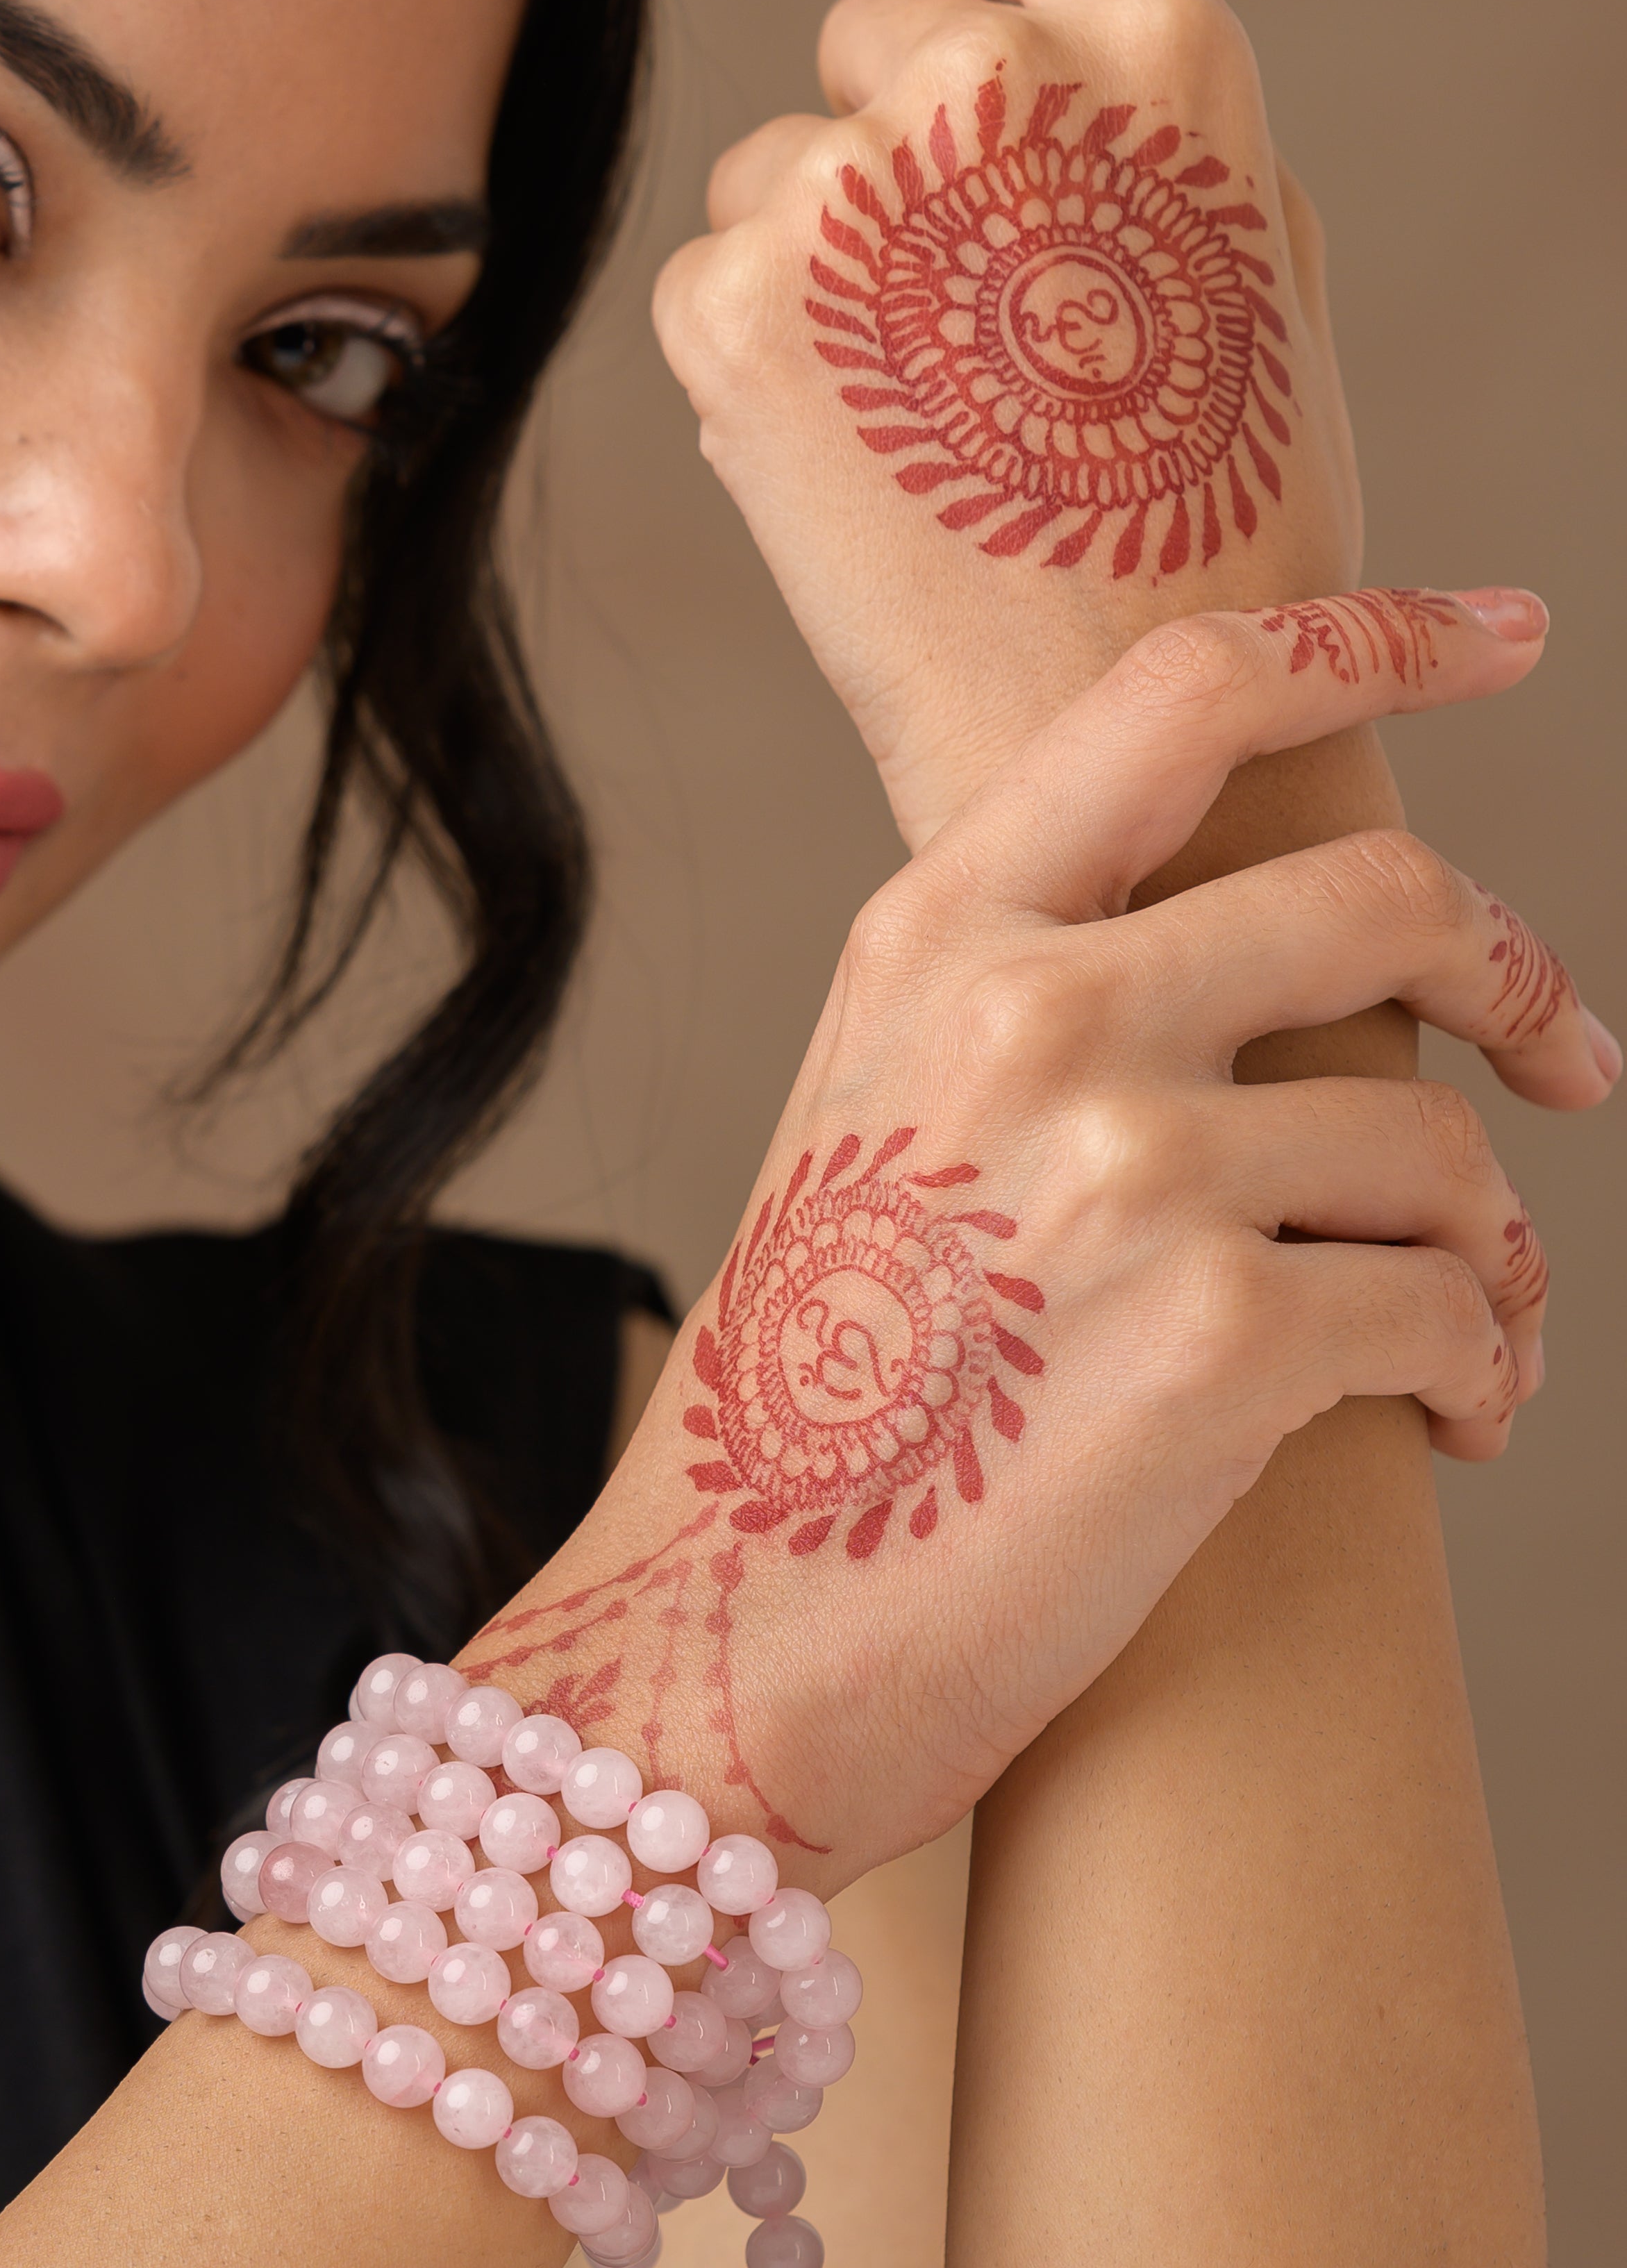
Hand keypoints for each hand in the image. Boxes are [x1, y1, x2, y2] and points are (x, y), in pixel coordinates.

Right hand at [475, 592, 1611, 1882]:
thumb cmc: (815, 1411)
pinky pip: (1455, 1306)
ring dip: (1495, 1248)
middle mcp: (1035, 1013)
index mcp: (936, 935)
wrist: (725, 1636)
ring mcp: (1132, 1166)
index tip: (1508, 631)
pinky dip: (1487, 1367)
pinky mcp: (1224, 1338)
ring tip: (1472, 1336)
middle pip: (1389, 891)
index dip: (1377, 639)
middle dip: (1527, 980)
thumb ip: (1032, 999)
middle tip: (1576, 1066)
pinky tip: (1453, 1419)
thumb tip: (1265, 960)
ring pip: (1439, 1140)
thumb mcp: (873, 1120)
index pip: (1187, 694)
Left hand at [654, 0, 1367, 848]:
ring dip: (829, 261)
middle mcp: (989, 83)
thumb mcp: (1230, 213)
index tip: (987, 72)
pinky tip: (865, 454)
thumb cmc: (1211, 483)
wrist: (1125, 719)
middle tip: (1000, 321)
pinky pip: (712, 273)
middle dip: (906, 142)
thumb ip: (1116, 24)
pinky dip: (761, 356)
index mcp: (1150, 33)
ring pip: (776, 162)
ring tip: (942, 408)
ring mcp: (845, 193)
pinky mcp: (729, 308)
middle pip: (867, 20)